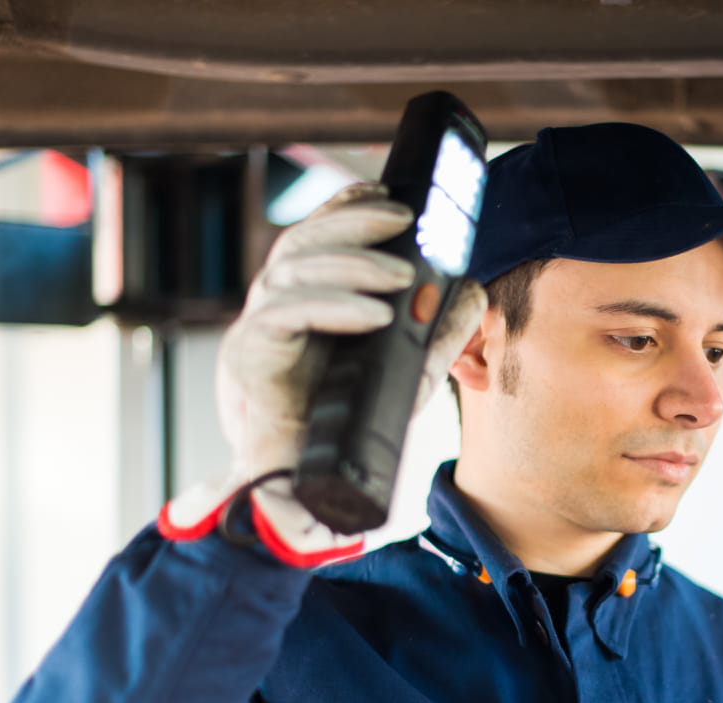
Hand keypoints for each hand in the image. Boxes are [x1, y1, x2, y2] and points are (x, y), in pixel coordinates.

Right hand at [161, 182, 486, 564]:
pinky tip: (374, 312)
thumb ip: (437, 334)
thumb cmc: (346, 428)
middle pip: (304, 243)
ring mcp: (257, 330)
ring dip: (351, 262)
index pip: (319, 238)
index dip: (347, 206)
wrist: (305, 491)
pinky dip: (332, 307)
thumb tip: (474, 290)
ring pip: (292, 269)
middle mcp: (275, 309)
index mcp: (305, 303)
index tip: (388, 191)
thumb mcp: (406, 376)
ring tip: (401, 271)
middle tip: (406, 219)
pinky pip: (285, 315)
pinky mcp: (248, 359)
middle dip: (354, 221)